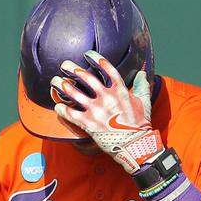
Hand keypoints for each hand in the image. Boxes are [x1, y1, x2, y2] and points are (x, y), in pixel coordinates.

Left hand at [51, 51, 161, 172]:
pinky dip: (62, 109)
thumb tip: (142, 73)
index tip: (88, 54)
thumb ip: (142, 86)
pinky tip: (57, 106)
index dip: (97, 59)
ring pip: (74, 93)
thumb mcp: (144, 102)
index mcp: (120, 91)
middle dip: (73, 69)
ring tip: (55, 81)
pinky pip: (70, 114)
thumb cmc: (140, 124)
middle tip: (64, 65)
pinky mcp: (89, 124)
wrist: (135, 146)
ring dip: (63, 86)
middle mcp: (107, 98)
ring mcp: (96, 110)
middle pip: (86, 78)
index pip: (107, 69)